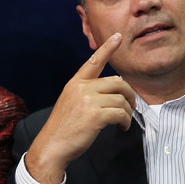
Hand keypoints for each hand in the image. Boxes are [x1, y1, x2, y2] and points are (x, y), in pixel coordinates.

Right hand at [25, 33, 135, 183]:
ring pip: (121, 99)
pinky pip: (120, 113)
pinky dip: (125, 121)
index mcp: (75, 83)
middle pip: (117, 82)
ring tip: (124, 120)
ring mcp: (88, 101)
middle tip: (132, 105)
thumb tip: (111, 93)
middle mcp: (81, 88)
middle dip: (129, 94)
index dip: (107, 48)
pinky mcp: (95, 116)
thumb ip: (86, 94)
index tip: (117, 37)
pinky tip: (122, 127)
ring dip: (127, 111)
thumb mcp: (70, 103)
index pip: (93, 61)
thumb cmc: (63, 128)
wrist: (52, 146)